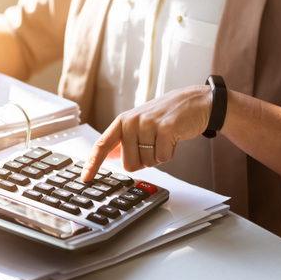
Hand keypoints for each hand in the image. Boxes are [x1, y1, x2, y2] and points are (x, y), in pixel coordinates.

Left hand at [81, 85, 211, 181]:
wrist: (195, 102)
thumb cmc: (165, 115)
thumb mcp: (139, 123)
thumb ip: (122, 140)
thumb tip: (108, 156)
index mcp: (122, 121)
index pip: (102, 145)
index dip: (93, 163)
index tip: (86, 177)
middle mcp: (132, 122)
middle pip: (129, 163)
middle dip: (143, 160)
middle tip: (153, 144)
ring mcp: (148, 124)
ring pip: (147, 162)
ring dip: (158, 156)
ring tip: (164, 139)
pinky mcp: (165, 128)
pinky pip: (162, 158)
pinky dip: (169, 154)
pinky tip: (172, 140)